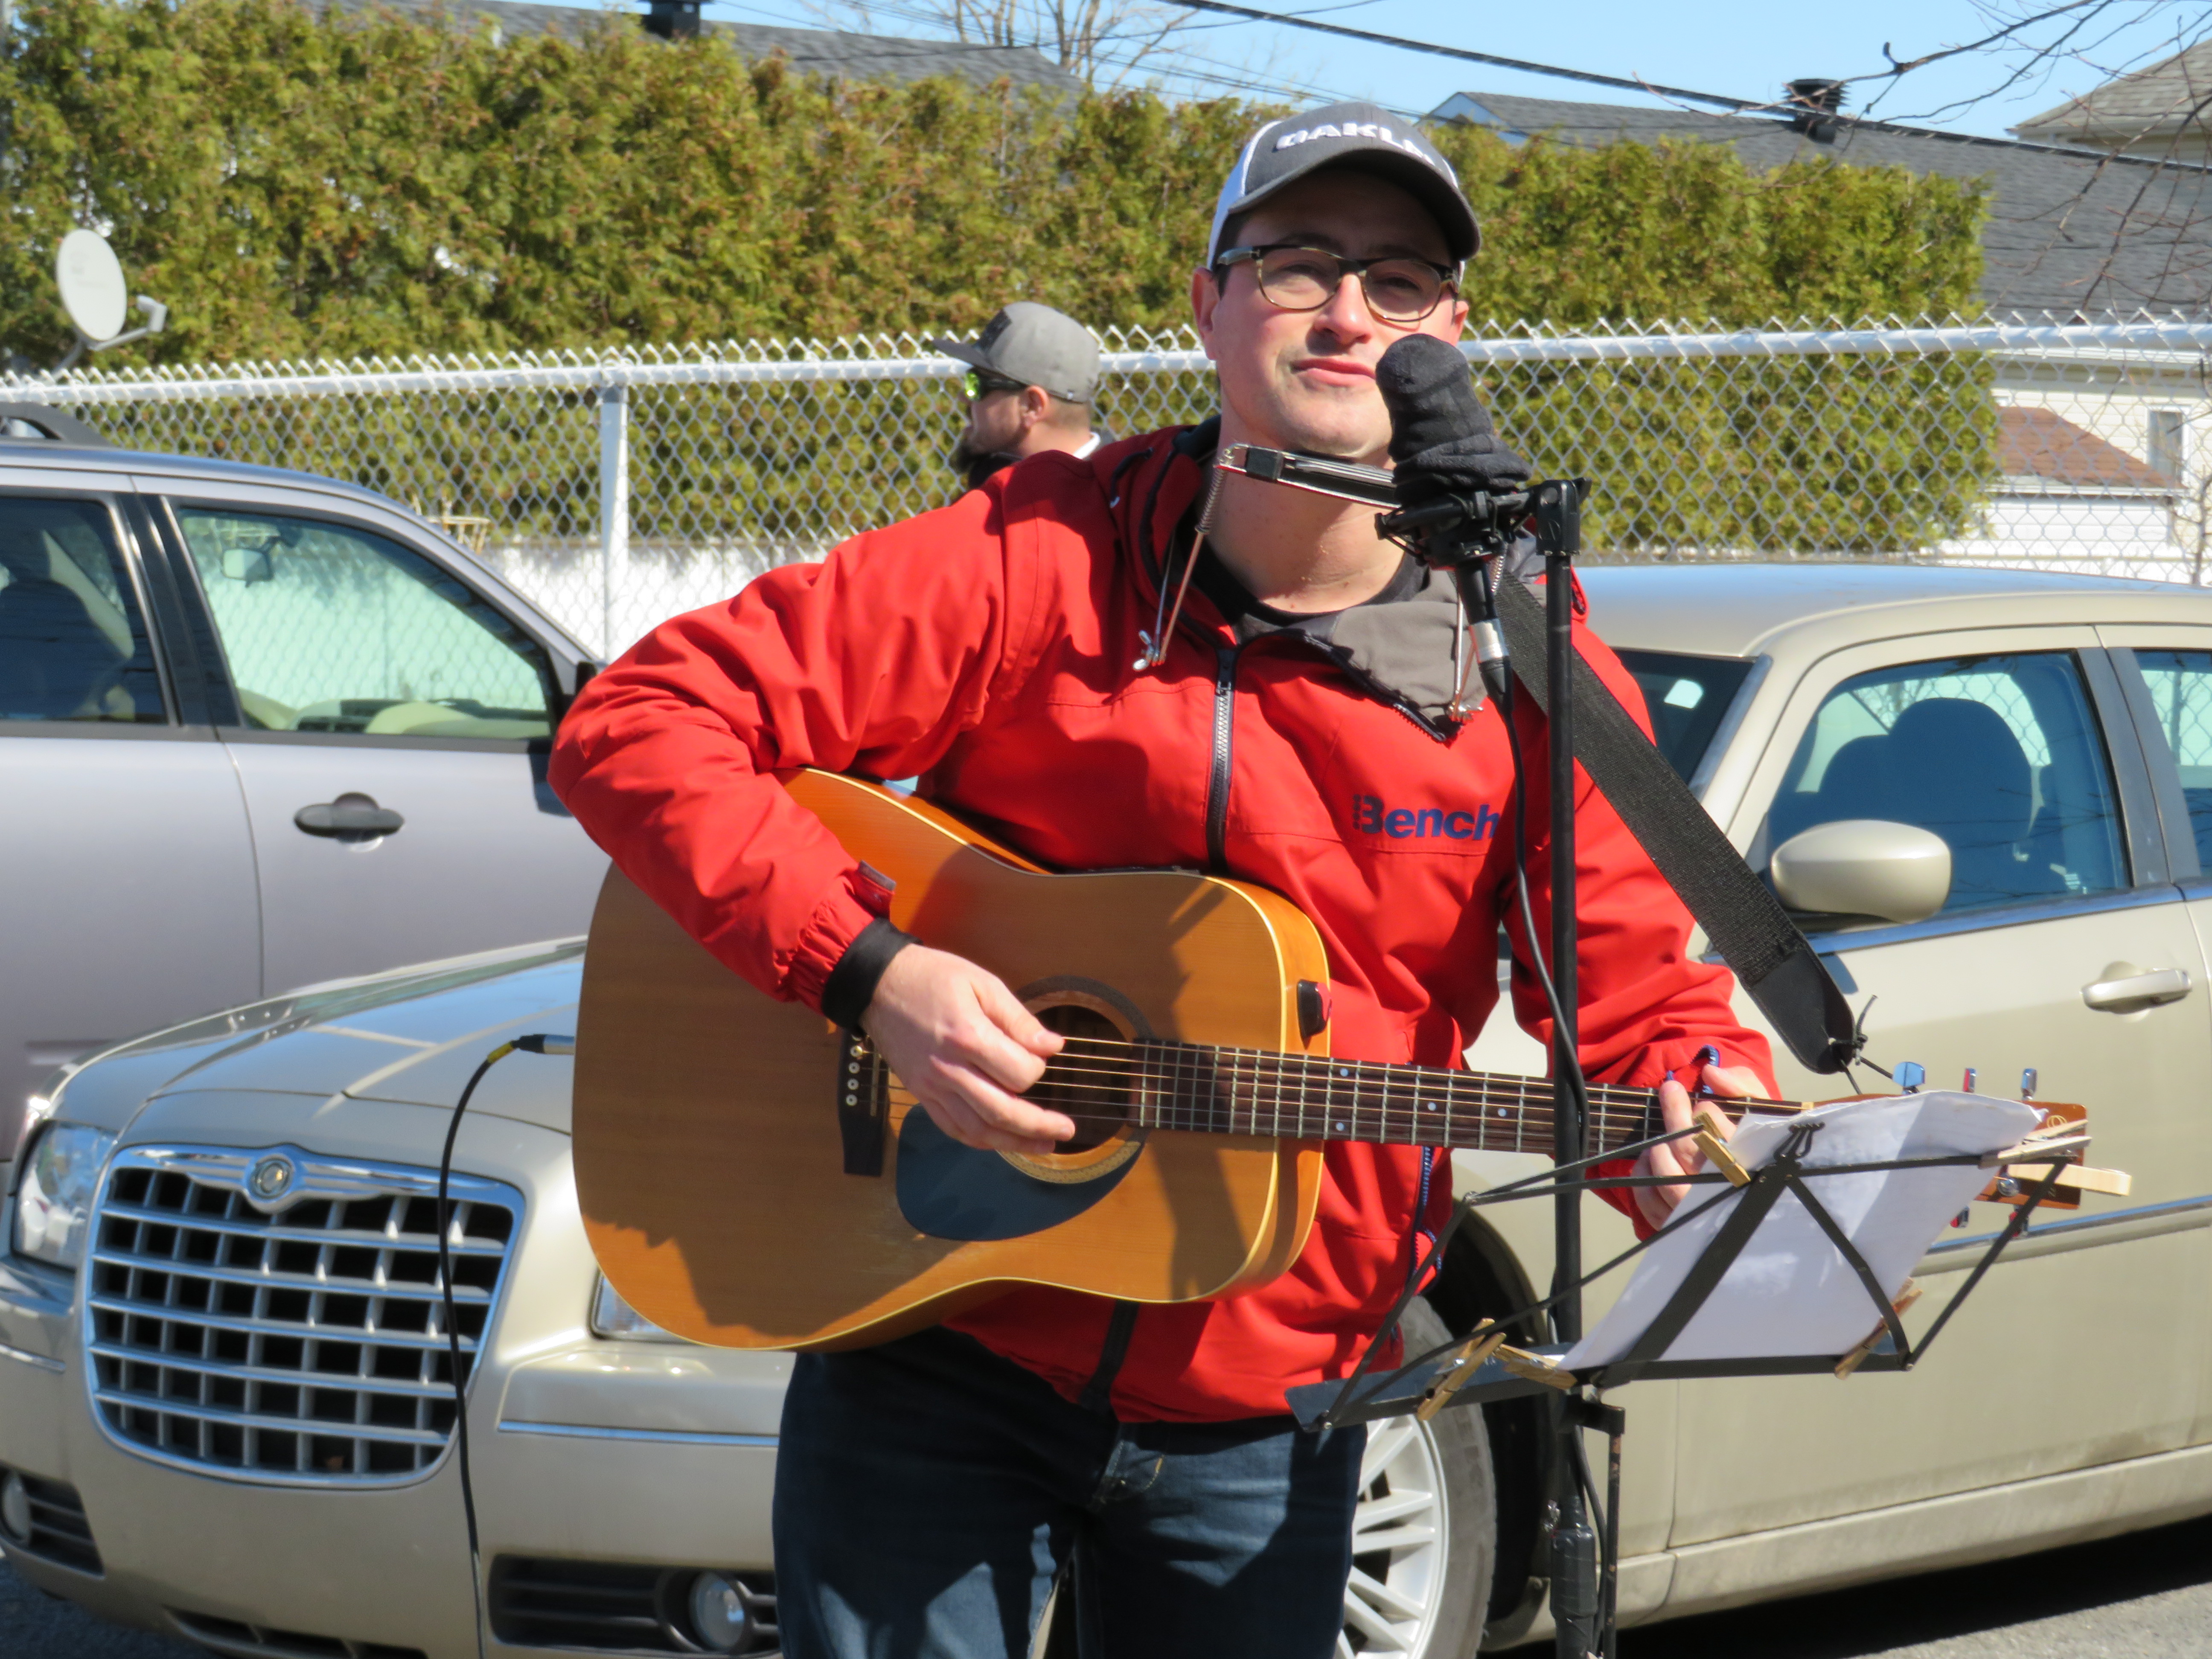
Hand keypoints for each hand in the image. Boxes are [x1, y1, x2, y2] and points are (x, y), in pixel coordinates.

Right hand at [861, 946, 1071, 1154]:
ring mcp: (932, 1086)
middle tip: (1067, 1129)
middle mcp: (949, 1069)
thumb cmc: (933, 977)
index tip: (1043, 1056)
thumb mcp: (982, 983)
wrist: (878, 984)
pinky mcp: (920, 1093)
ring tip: (1043, 1144)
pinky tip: (1002, 1141)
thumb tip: (1053, 1046)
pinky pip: (952, 1128)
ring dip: (1014, 1142)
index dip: (1038, 1069)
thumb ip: (1018, 1019)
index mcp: (968, 1037)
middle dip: (1038, 1125)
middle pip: (1001, 1111)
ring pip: (977, 1129)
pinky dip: (980, 1140)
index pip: (1018, 1073)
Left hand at [1634, 1061, 1764, 1229]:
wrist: (1768, 1203)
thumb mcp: (1762, 1111)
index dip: (1707, 1111)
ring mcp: (1700, 1211)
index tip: (1704, 1104)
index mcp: (1750, 1161)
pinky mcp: (1680, 1227)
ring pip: (1668, 1178)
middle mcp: (1725, 1190)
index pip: (1721, 1133)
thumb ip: (1741, 1087)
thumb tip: (1710, 1072)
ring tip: (1662, 1135)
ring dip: (1658, 1149)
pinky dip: (1643, 1180)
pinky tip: (1649, 1162)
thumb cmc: (1761, 1148)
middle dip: (1674, 1114)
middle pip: (1688, 1150)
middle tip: (1670, 1090)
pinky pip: (1652, 1205)